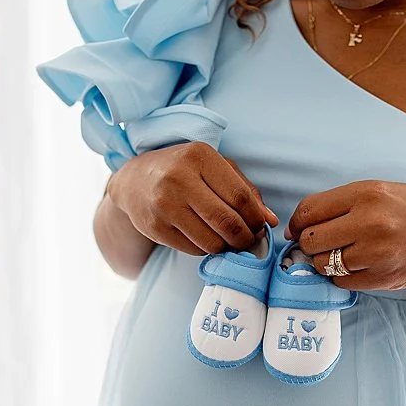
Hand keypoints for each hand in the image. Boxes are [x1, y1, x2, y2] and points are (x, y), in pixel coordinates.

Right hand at [108, 143, 276, 256]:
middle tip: (249, 240)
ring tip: (229, 240)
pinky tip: (206, 238)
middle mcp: (179, 178)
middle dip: (246, 238)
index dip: (256, 217)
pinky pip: (195, 250)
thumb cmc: (183, 170)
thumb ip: (245, 190)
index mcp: (198, 155)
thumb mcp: (213, 167)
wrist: (135, 180)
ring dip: (228, 247)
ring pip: (212, 242)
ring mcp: (165, 205)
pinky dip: (207, 249)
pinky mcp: (156, 228)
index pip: (240, 196)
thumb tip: (270, 221)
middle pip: (227, 222)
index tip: (260, 225)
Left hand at [288, 180, 405, 292]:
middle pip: (312, 240)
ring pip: (325, 264)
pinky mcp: (383, 279)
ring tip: (339, 254)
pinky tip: (355, 265)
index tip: (296, 229)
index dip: (296, 222)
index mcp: (365, 194)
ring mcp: (377, 254)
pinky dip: (342, 276)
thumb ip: (343, 204)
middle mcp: (369, 223)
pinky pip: (343, 282)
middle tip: (317, 243)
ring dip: (325, 262)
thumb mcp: (379, 191)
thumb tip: (302, 224)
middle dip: (308, 244)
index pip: (310, 210)